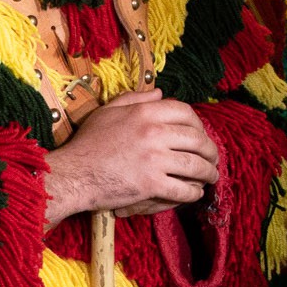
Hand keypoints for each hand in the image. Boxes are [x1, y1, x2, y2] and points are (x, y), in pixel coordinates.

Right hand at [44, 89, 220, 225]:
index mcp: (144, 113)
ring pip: (196, 166)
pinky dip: (194, 193)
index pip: (186, 113)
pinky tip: (195, 193)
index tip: (200, 134)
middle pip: (197, 139)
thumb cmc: (87, 144)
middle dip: (210, 150)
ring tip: (211, 176)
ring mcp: (154, 160)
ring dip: (208, 173)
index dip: (199, 124)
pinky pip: (183, 189)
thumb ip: (134, 99)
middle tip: (212, 158)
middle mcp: (153, 133)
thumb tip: (160, 94)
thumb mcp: (107, 112)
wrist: (73, 174)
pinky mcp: (151, 185)